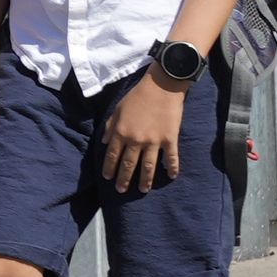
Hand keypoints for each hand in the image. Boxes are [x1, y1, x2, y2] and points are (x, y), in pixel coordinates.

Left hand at [103, 75, 185, 193]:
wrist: (161, 87)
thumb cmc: (137, 96)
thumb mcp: (118, 109)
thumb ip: (110, 126)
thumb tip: (103, 142)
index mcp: (121, 132)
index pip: (112, 155)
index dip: (109, 168)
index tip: (108, 178)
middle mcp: (135, 140)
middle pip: (128, 164)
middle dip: (124, 179)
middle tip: (121, 190)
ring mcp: (154, 141)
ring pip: (148, 166)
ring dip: (145, 180)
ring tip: (143, 190)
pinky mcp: (170, 139)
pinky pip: (171, 157)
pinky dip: (172, 168)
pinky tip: (172, 176)